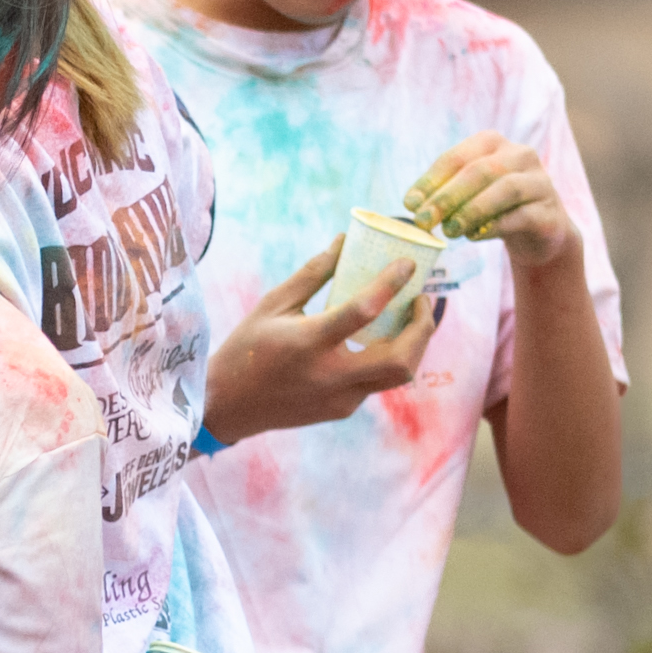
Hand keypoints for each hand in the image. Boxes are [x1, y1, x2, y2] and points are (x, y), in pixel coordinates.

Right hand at [200, 237, 437, 441]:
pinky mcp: (343, 410)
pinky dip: (383, 358)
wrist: (228, 406)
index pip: (362, 311)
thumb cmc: (247, 347)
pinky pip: (376, 382)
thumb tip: (343, 243)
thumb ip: (312, 275)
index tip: (407, 264)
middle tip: (420, 300)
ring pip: (400, 375)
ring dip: (413, 345)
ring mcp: (340, 398)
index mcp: (306, 343)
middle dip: (422, 327)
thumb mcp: (272, 305)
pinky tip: (375, 342)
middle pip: (401, 358)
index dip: (391, 284)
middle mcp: (329, 375)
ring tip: (409, 320)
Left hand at [405, 132, 576, 268]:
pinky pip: (522, 216)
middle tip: (424, 221)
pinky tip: (474, 236)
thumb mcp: (465, 193)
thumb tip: (414, 206)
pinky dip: (495, 226)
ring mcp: (540, 182)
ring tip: (449, 231)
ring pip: (505, 189)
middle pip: (479, 171)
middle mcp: (520, 155)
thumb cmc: (491, 206)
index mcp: (492, 143)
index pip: (455, 157)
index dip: (430, 181)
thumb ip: (442, 193)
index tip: (409, 205)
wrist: (539, 231)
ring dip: (471, 211)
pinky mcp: (550, 211)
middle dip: (447, 197)